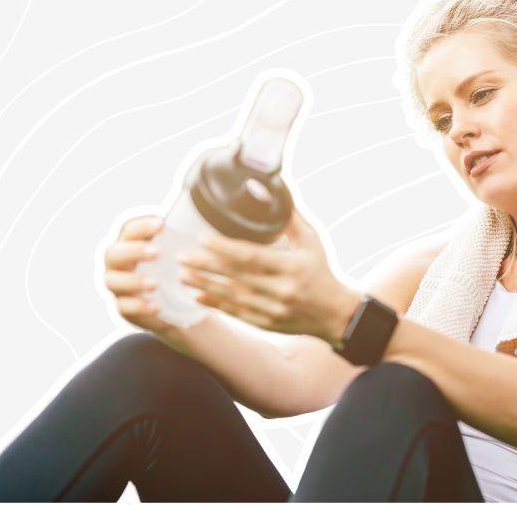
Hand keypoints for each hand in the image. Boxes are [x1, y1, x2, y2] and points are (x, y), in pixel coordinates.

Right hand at [103, 215, 181, 335]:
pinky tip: (156, 306)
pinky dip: (138, 306)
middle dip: (134, 251)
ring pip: (112, 281)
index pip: (128, 230)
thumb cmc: (172, 269)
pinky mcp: (121, 307)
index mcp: (129, 244)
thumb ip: (179, 238)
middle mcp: (117, 263)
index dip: (142, 226)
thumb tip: (204, 215)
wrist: (171, 305)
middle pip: (114, 253)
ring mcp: (116, 286)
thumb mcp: (175, 253)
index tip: (162, 224)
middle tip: (156, 252)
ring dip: (133, 280)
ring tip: (155, 284)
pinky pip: (123, 307)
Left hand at [177, 208, 359, 344]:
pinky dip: (216, 304)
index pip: (252, 256)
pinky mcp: (267, 324)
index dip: (225, 248)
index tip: (203, 239)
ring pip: (232, 297)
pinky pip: (236, 313)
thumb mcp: (312, 242)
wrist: (335, 314)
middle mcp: (281, 290)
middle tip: (181, 256)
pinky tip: (198, 294)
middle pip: (236, 277)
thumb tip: (271, 191)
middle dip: (206, 266)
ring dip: (205, 285)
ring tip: (183, 274)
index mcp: (292, 267)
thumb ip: (291, 220)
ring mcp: (273, 310)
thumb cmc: (321, 271)